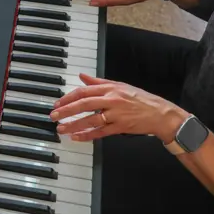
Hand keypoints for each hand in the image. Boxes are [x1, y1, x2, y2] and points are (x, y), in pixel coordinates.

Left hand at [51, 74, 186, 142]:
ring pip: (90, 120)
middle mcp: (112, 100)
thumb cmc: (140, 99)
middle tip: (54, 116)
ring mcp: (116, 114)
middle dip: (66, 110)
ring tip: (61, 129)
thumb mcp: (120, 85)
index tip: (57, 103)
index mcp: (110, 88)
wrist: (160, 114)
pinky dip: (87, 135)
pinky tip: (77, 137)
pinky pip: (101, 132)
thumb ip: (99, 82)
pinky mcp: (120, 127)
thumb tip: (82, 76)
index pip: (84, 91)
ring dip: (74, 124)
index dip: (68, 97)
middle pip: (84, 104)